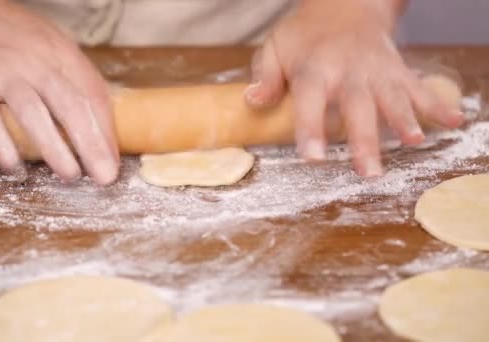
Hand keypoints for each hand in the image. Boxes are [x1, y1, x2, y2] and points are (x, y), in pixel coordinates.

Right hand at [0, 0, 118, 183]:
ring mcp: (3, 71)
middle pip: (70, 106)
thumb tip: (97, 126)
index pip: (93, 94)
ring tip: (70, 175)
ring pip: (34, 113)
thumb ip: (73, 80)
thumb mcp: (52, 46)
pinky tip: (14, 167)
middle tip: (104, 176)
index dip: (106, 131)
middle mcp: (36, 61)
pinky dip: (1, 144)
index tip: (112, 160)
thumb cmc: (13, 36)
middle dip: (91, 145)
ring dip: (54, 148)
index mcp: (62, 54)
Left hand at [245, 0, 462, 176]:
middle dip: (364, 138)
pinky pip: (418, 87)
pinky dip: (436, 104)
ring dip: (404, 121)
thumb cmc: (304, 35)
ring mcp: (377, 70)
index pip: (311, 100)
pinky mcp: (397, 70)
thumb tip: (253, 101)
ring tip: (412, 143)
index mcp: (315, 69)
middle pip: (358, 106)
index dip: (311, 128)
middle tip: (368, 171)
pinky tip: (454, 122)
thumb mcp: (275, 47)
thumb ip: (266, 75)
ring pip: (391, 98)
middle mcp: (349, 71)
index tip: (313, 157)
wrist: (345, 3)